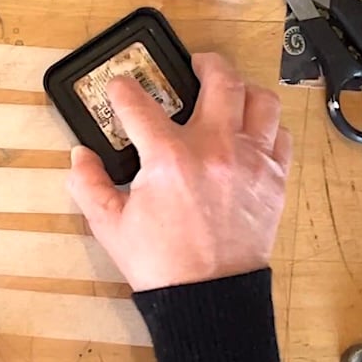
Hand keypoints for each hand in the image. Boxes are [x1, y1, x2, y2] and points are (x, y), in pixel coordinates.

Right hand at [68, 51, 292, 290]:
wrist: (209, 298)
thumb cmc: (162, 264)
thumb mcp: (110, 225)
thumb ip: (88, 184)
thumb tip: (80, 156)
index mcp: (169, 158)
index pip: (139, 105)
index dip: (124, 91)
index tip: (121, 89)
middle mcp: (215, 148)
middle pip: (220, 79)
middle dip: (204, 63)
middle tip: (194, 65)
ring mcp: (251, 161)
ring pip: (261, 100)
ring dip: (244, 89)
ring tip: (231, 93)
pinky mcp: (274, 180)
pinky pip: (281, 136)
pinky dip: (268, 127)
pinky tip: (252, 132)